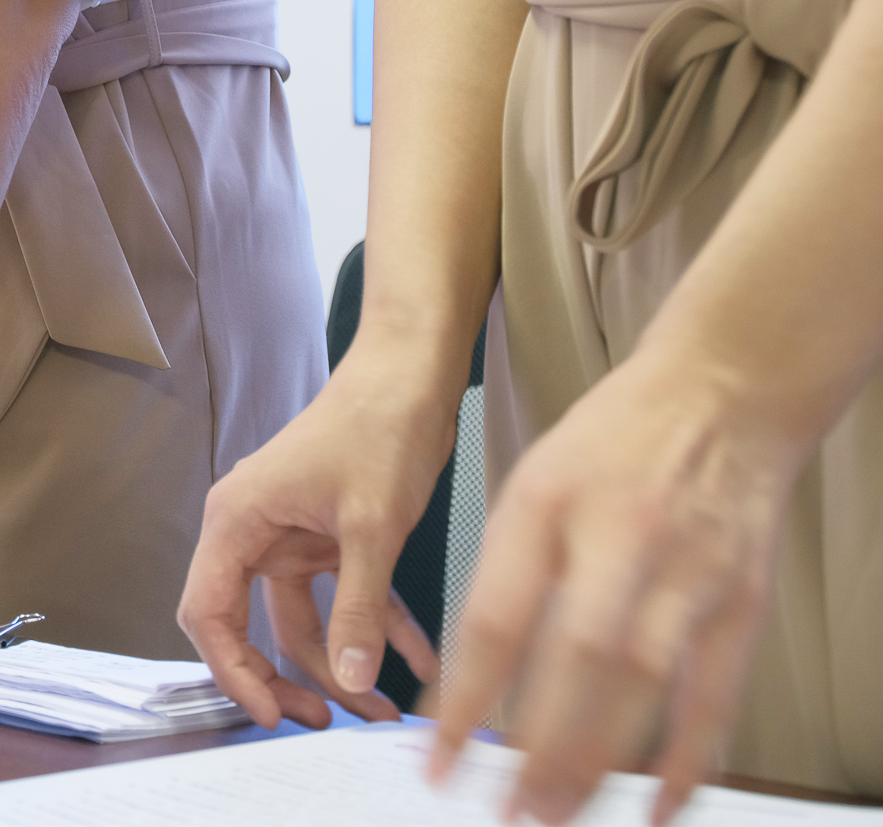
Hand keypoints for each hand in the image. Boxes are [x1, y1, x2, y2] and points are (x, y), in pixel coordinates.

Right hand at [177, 354, 450, 729]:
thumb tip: (353, 681)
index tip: (270, 716)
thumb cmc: (376, 430)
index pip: (207, 613)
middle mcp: (254, 532)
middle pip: (249, 626)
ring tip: (383, 710)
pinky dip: (379, 630)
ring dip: (342, 665)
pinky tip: (420, 662)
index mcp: (238, 521)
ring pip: (302, 622)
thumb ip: (357, 611)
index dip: (231, 671)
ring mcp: (291, 537)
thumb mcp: (370, 529)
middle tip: (324, 722)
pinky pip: (345, 600)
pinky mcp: (329, 538)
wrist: (411, 377)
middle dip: (286, 678)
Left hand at [432, 346, 805, 825]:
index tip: (436, 761)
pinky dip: (689, 759)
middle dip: (536, 747)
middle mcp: (615, 540)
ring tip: (557, 815)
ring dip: (599, 761)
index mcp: (543, 508)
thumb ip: (505, 570)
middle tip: (506, 811)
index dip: (463, 700)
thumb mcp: (529, 483)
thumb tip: (470, 672)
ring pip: (642, 684)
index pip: (491, 620)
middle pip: (573, 660)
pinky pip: (716, 695)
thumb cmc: (609, 445)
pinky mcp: (741, 600)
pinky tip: (654, 806)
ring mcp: (686, 572)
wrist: (719, 394)